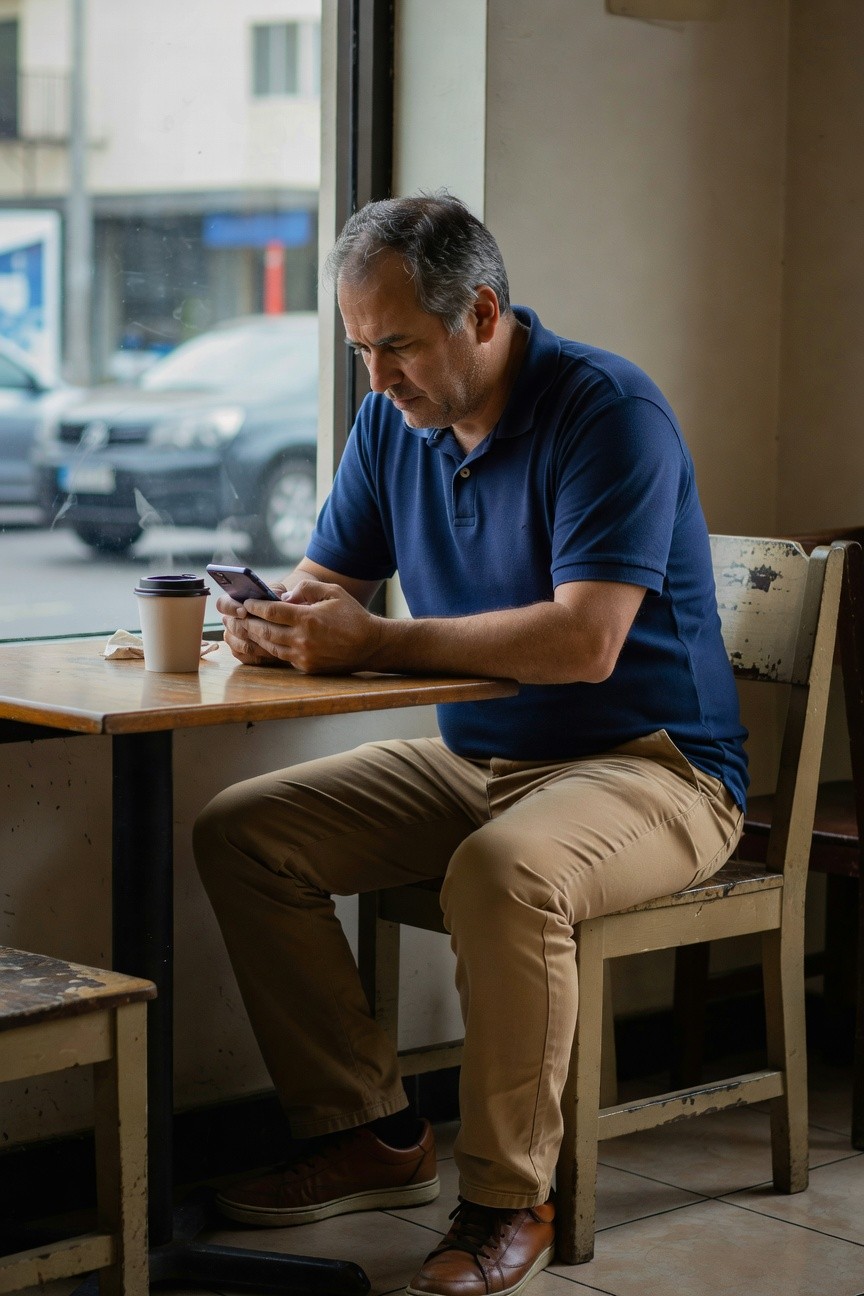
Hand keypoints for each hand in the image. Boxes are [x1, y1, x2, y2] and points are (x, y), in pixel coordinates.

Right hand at [216, 584, 288, 664]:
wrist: (284, 624)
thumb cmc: (277, 605)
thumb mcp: (278, 594)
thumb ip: (276, 592)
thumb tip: (282, 597)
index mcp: (234, 603)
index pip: (222, 604)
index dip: (231, 608)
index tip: (244, 611)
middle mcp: (230, 621)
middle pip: (231, 626)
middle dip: (247, 627)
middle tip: (261, 629)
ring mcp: (233, 638)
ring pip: (239, 643)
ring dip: (256, 643)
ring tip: (272, 641)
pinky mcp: (239, 653)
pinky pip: (245, 656)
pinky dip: (258, 655)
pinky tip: (271, 652)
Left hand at [221, 578, 382, 672]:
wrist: (370, 645)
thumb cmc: (352, 615)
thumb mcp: (333, 592)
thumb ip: (306, 588)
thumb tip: (283, 597)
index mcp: (308, 618)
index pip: (271, 611)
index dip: (255, 606)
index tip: (246, 601)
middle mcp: (302, 639)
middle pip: (265, 630)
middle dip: (249, 622)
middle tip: (238, 615)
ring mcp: (303, 655)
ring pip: (270, 646)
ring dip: (256, 637)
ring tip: (247, 628)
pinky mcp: (306, 666)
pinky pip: (282, 656)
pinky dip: (271, 647)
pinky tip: (265, 640)